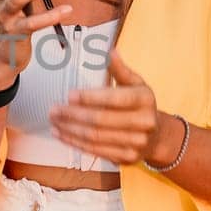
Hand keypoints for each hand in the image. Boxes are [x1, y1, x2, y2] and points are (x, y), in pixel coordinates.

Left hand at [48, 48, 177, 166]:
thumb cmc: (140, 105)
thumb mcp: (136, 84)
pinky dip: (75, 143)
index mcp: (145, 99)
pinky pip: (95, 151)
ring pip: (96, 137)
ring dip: (70, 130)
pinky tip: (62, 135)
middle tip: (54, 109)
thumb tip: (110, 51)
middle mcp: (144, 122)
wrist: (157, 137)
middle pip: (102, 120)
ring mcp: (136, 143)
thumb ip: (121, 70)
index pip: (115, 98)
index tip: (69, 95)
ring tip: (54, 121)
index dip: (90, 98)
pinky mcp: (126, 158)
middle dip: (73, 115)